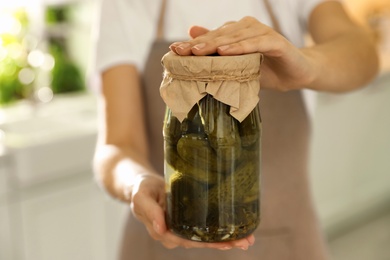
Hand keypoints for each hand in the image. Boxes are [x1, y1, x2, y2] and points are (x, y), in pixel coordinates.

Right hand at [130, 174, 254, 249]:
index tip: (227, 243)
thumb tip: (162, 228)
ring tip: (247, 240)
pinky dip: (219, 233)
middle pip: (201, 242)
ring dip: (226, 240)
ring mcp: (181, 230)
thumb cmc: (142, 189)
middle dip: (224, 243)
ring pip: (205, 238)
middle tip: (246, 242)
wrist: (142, 185)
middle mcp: (174, 235)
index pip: (189, 241)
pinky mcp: (187, 223)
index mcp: (163, 232)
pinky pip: (203, 231)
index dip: (208, 243)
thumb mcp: (142, 197)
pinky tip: (234, 234)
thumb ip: (150, 211)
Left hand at [169, 16, 316, 90]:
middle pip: (220, 35)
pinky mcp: (276, 41)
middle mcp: (247, 28)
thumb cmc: (265, 70)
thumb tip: (191, 36)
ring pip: (235, 37)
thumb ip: (218, 53)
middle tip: (181, 51)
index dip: (193, 44)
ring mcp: (262, 33)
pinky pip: (256, 43)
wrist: (296, 74)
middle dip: (199, 44)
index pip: (211, 38)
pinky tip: (226, 52)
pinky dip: (241, 47)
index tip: (174, 51)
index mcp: (236, 33)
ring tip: (198, 52)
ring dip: (216, 44)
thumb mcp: (237, 66)